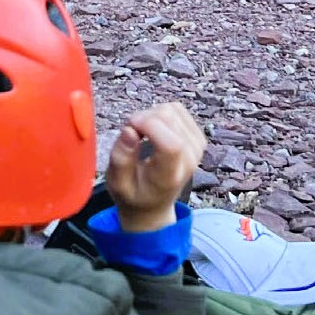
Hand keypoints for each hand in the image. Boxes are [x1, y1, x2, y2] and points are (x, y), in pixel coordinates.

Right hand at [104, 102, 205, 232]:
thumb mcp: (117, 184)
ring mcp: (197, 147)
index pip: (171, 144)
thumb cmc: (133, 194)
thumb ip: (121, 158)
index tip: (129, 126)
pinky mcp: (197, 137)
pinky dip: (161, 114)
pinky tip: (153, 129)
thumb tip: (129, 129)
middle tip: (131, 133)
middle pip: (170, 119)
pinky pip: (178, 109)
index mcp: (169, 176)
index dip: (148, 125)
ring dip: (151, 115)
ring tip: (141, 133)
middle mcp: (189, 160)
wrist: (153, 204)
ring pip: (172, 110)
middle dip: (144, 117)